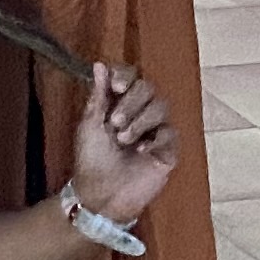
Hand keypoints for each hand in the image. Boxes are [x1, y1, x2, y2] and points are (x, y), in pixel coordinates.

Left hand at [66, 62, 177, 227]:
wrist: (101, 195)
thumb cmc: (91, 160)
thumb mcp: (90, 125)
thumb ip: (98, 96)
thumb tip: (99, 64)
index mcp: (120, 103)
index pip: (132, 77)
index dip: (126, 76)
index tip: (117, 87)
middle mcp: (140, 113)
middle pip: (148, 88)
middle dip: (131, 102)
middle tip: (115, 123)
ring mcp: (156, 131)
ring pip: (161, 107)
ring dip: (140, 121)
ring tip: (123, 140)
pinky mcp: (167, 150)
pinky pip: (170, 133)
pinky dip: (155, 139)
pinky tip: (141, 152)